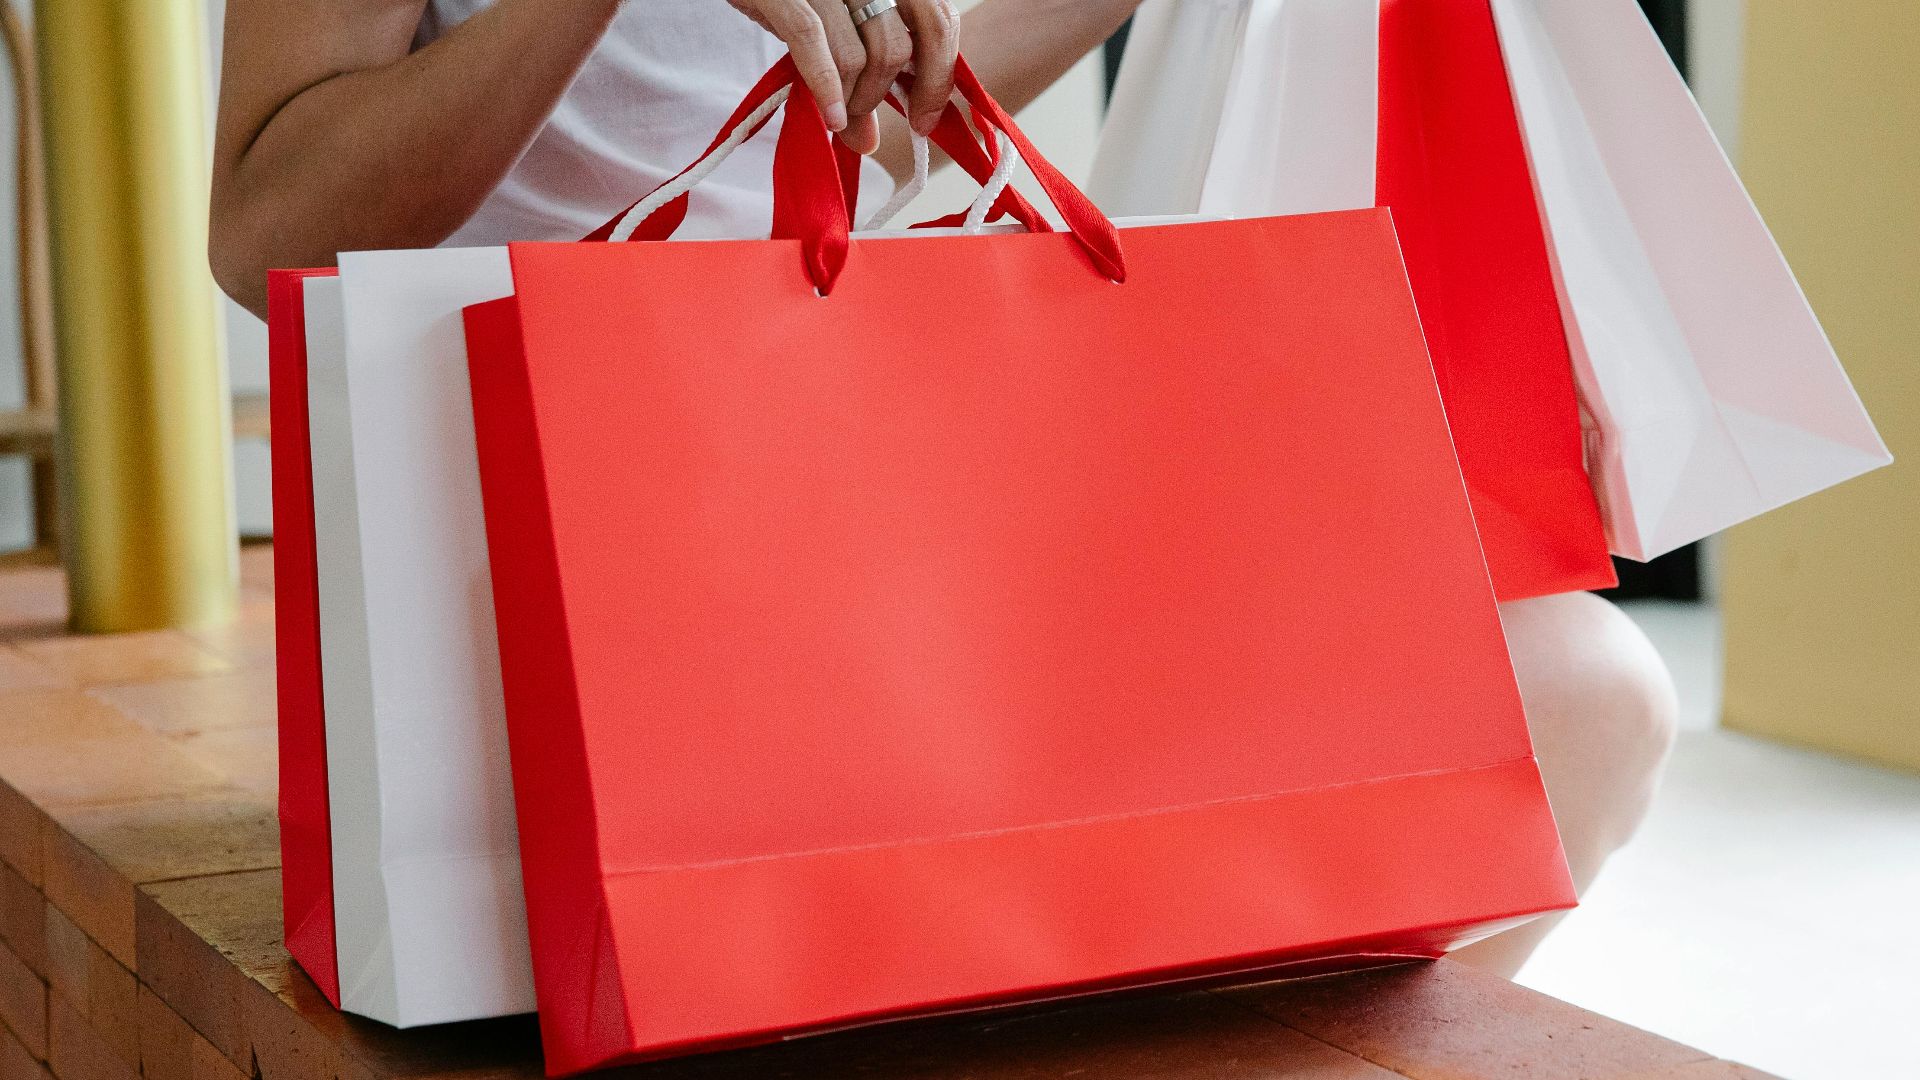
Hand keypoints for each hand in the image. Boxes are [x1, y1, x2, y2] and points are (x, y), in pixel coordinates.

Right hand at [726, 0, 958, 151]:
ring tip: (833, 113)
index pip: (938, 22)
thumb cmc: (790, 1)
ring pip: (858, 56)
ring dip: (849, 100)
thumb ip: (860, 79)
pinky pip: (810, 40)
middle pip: (900, 48)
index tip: (923, 122)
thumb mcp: (836, 34)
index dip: (937, 79)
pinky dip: (824, 88)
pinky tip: (829, 118)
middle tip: (860, 120)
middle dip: (882, 97)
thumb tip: (868, 143)